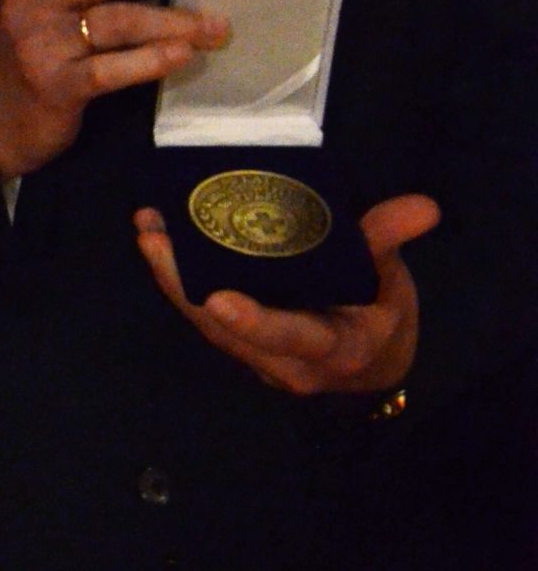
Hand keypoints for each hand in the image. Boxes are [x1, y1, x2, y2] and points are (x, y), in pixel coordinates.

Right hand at [0, 0, 227, 178]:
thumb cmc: (39, 55)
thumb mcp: (50, 6)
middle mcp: (31, 0)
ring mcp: (39, 43)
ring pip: (113, 21)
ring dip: (171, 21)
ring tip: (216, 26)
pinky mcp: (53, 86)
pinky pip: (109, 70)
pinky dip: (150, 61)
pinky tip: (182, 56)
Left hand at [133, 192, 439, 396]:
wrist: (372, 363)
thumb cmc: (383, 318)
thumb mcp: (394, 285)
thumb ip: (389, 243)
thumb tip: (423, 207)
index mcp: (331, 349)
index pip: (290, 337)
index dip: (255, 321)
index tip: (218, 298)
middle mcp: (282, 361)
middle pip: (224, 328)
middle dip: (184, 284)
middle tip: (154, 235)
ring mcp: (255, 354)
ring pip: (203, 321)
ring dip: (170, 276)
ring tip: (147, 227)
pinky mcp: (238, 340)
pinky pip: (202, 313)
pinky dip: (179, 278)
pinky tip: (159, 239)